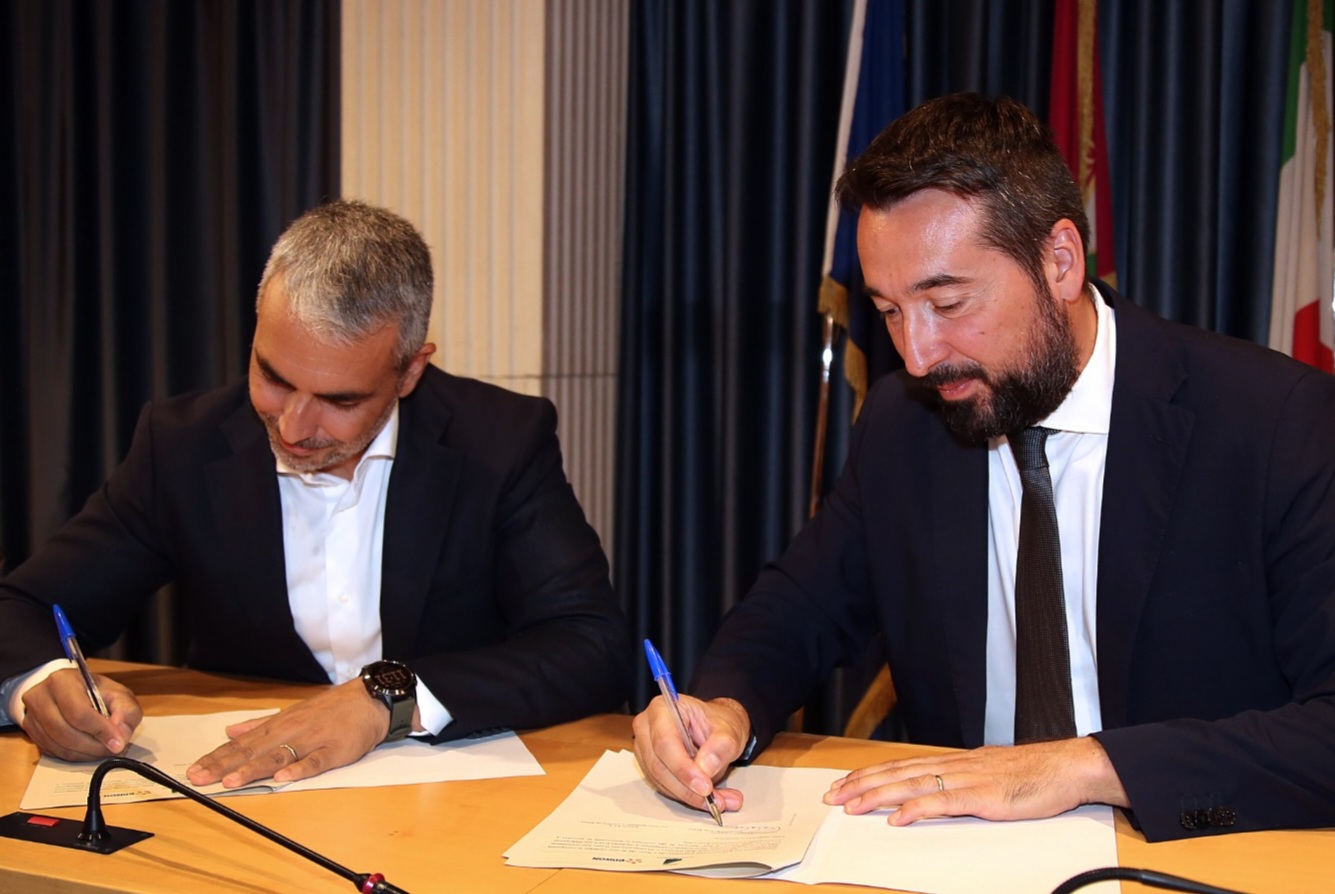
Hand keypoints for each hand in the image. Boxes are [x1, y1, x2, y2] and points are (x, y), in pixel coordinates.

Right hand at [20, 668, 140, 760]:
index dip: (100, 731)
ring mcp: (32, 717)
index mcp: (62, 681)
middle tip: (113, 750)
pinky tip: (90, 751)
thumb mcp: (118, 694)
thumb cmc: (96, 691)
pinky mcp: (32, 733)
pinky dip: (75, 756)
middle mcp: (40, 697)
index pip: (78, 713)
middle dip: (94, 746)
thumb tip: (120, 735)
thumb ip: (125, 711)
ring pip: (59, 746)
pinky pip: (54, 752)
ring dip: (86, 754)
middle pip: (65, 732)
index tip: (118, 743)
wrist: (71, 690)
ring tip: (104, 750)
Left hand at [186, 679, 405, 788]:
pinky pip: (314, 762)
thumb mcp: (292, 713)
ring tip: (231, 781)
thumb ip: (260, 724)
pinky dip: (298, 770)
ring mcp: (312, 741)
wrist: (369, 700)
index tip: (194, 770)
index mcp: (279, 725)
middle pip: (253, 751)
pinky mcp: (335, 751)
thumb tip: (231, 731)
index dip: (218, 757)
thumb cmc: (330, 709)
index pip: (242, 744)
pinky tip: (281, 779)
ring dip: (253, 769)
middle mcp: (291, 732)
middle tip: (199, 778)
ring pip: (278, 756)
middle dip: (224, 766)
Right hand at [631, 694, 749, 815]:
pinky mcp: (650, 766)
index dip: (683, 768)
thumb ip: (721, 746)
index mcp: (662, 709)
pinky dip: (686, 796)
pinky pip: (664, 787)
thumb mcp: (729, 730)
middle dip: (687, 788)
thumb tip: (706, 768)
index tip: (704, 786)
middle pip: (658, 765)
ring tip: (719, 800)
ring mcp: (646, 748)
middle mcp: (647, 727)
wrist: (715, 728)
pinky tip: (707, 798)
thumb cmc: (717, 722)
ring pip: (660, 780)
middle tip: (714, 800)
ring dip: (689, 796)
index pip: (665, 742)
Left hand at [823, 736, 1129, 825]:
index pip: (900, 766)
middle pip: (897, 773)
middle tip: (833, 796)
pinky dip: (917, 809)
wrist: (1067, 767)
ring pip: (912, 785)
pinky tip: (898, 818)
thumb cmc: (1031, 775)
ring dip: (878, 796)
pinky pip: (944, 802)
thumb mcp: (987, 776)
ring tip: (852, 806)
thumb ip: (960, 783)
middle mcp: (954, 766)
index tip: (843, 784)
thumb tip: (934, 793)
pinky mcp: (983, 796)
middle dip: (861, 784)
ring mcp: (967, 779)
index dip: (870, 775)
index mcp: (953, 762)